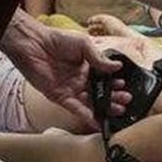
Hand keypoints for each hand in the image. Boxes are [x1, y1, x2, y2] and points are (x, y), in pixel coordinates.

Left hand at [4, 24, 128, 130]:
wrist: (35, 44)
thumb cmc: (57, 40)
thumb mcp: (84, 44)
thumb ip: (99, 59)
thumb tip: (117, 67)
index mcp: (86, 67)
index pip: (103, 79)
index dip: (114, 84)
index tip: (124, 86)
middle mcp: (79, 80)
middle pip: (99, 93)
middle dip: (113, 98)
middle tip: (125, 100)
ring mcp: (70, 89)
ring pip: (90, 103)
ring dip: (104, 108)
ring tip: (118, 110)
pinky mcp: (60, 97)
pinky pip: (75, 108)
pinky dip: (87, 116)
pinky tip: (98, 121)